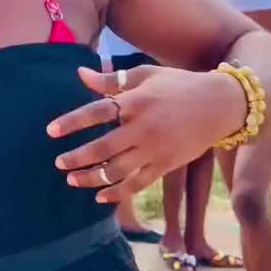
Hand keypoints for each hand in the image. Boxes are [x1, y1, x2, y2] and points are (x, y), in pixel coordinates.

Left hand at [46, 64, 245, 203]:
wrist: (219, 104)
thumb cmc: (178, 85)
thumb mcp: (146, 74)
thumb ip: (113, 79)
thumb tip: (81, 74)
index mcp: (136, 101)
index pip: (97, 112)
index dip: (72, 122)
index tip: (51, 131)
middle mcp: (144, 127)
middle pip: (103, 147)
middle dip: (77, 158)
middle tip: (59, 163)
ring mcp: (155, 149)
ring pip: (117, 170)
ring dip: (92, 178)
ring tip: (72, 180)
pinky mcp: (165, 165)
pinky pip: (137, 184)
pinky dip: (117, 193)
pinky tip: (100, 196)